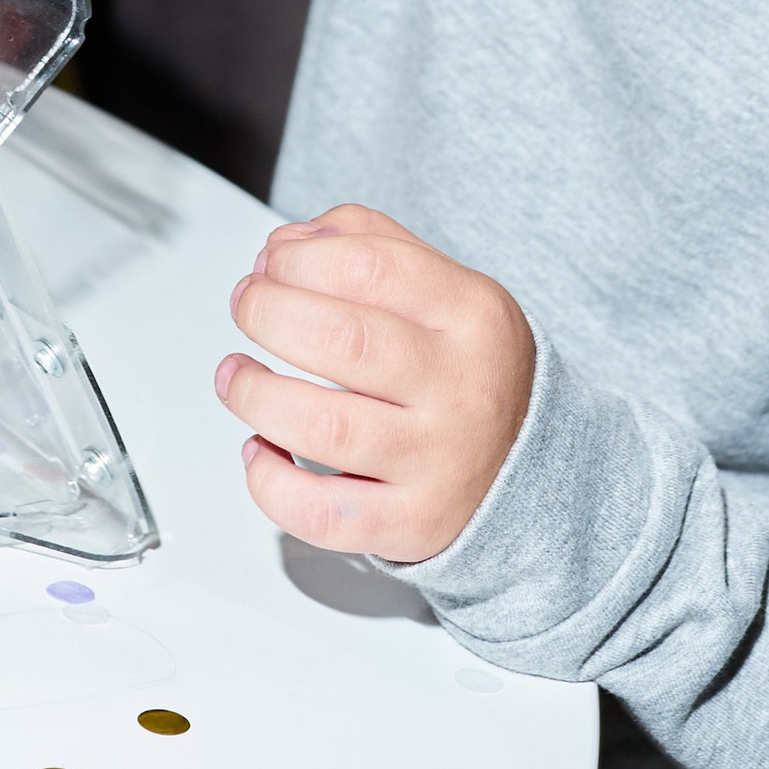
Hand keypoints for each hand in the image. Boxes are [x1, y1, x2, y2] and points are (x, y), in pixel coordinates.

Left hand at [214, 201, 536, 566]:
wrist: (532, 472)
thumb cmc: (468, 372)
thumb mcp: (446, 289)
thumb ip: (370, 246)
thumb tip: (286, 244)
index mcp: (472, 315)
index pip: (370, 267)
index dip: (299, 259)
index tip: (272, 264)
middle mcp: (460, 388)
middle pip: (342, 340)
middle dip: (267, 314)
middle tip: (247, 307)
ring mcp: (436, 462)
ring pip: (322, 426)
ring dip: (254, 394)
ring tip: (237, 376)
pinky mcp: (410, 524)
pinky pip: (320, 512)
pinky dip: (269, 480)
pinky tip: (260, 448)